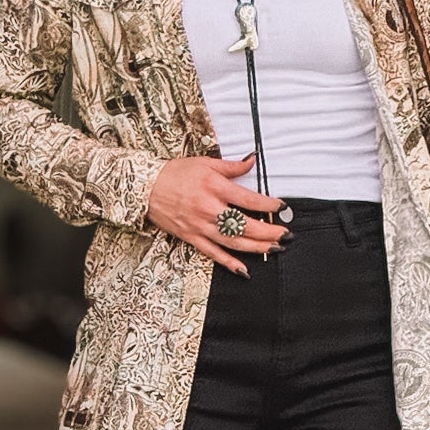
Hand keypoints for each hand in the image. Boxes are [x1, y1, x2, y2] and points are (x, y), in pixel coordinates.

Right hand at [146, 153, 285, 275]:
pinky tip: (244, 269)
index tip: (281, 207)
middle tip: (285, 234)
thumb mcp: (205, 163)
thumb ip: (231, 166)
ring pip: (233, 242)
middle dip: (268, 231)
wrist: (145, 187)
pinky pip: (213, 254)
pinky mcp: (192, 237)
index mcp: (215, 187)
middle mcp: (209, 209)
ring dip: (256, 248)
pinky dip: (229, 263)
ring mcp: (200, 226)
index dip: (268, 205)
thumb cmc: (174, 173)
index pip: (249, 199)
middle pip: (245, 225)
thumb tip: (253, 160)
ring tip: (273, 248)